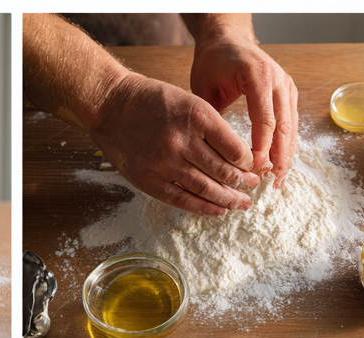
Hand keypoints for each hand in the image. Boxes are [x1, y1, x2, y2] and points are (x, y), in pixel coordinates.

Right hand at [89, 73, 258, 215]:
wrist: (111, 107)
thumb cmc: (151, 101)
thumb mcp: (187, 101)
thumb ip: (208, 126)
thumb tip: (235, 155)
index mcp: (196, 115)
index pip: (233, 147)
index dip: (247, 162)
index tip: (252, 166)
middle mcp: (182, 140)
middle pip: (222, 170)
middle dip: (242, 183)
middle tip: (253, 188)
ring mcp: (165, 163)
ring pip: (205, 188)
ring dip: (227, 199)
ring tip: (241, 204)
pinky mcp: (150, 180)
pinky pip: (182, 200)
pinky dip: (203, 207)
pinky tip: (217, 210)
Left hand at [189, 33, 297, 182]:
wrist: (228, 39)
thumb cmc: (213, 63)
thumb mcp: (204, 89)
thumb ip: (211, 120)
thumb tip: (212, 156)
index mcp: (257, 76)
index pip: (265, 120)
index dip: (261, 149)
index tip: (253, 171)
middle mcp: (277, 79)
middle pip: (283, 126)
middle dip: (278, 158)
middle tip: (271, 183)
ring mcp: (286, 85)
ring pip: (291, 127)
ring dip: (285, 155)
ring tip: (277, 180)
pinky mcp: (288, 93)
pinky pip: (291, 123)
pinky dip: (286, 145)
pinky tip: (280, 165)